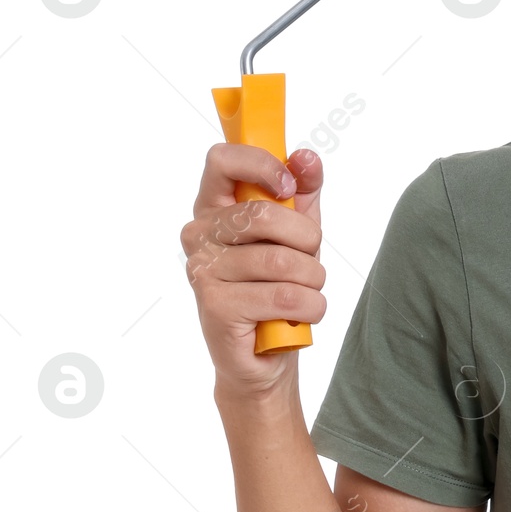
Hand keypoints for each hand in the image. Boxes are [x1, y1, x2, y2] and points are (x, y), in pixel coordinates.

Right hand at [181, 145, 325, 400]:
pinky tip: (301, 314)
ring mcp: (203, 271)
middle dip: (307, 240)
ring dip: (312, 280)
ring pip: (283, 261)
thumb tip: (305, 156)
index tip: (288, 186)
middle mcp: (199, 235)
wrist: (266, 355)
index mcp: (213, 207)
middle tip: (308, 260)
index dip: (261, 165)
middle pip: (265, 214)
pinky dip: (310, 306)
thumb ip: (303, 189)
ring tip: (304, 292)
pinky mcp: (216, 307)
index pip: (221, 160)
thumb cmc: (278, 284)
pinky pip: (285, 296)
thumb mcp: (297, 231)